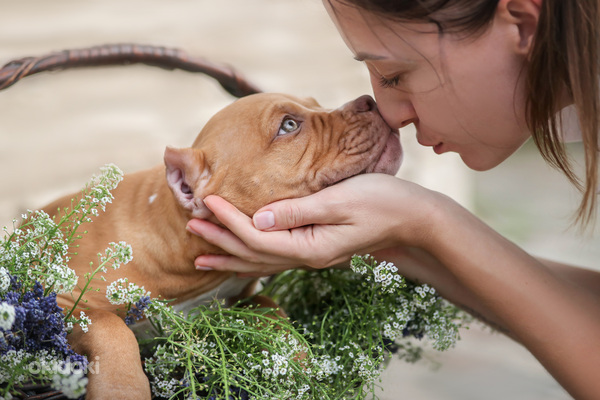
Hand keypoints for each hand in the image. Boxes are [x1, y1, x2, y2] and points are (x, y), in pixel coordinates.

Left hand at [187, 173, 435, 276]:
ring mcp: (312, 255)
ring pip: (261, 261)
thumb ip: (297, 212)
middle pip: (253, 254)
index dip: (229, 221)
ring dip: (230, 254)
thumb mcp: (340, 201)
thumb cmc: (382, 202)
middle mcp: (307, 257)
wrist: (413, 217)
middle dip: (220, 241)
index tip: (206, 201)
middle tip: (189, 226)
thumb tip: (258, 220)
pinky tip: (240, 254)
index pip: (258, 238)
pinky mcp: (316, 248)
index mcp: (310, 246)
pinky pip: (274, 257)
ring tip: (200, 254)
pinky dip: (250, 256)